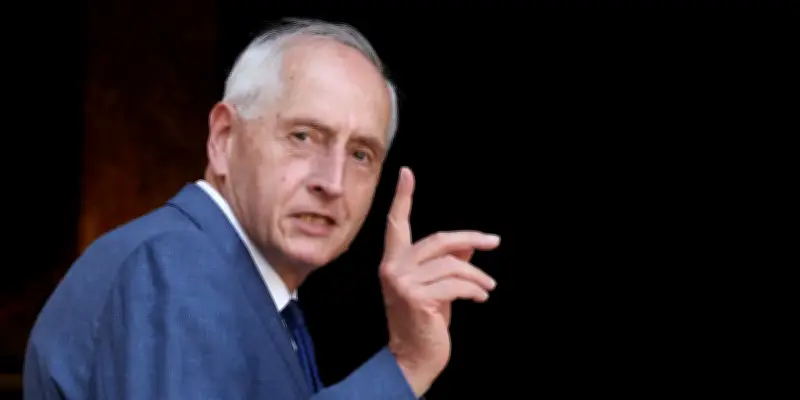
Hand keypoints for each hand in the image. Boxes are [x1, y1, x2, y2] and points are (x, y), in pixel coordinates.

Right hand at [380, 167, 499, 396]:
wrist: (413, 359)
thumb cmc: (424, 323)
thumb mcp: (437, 287)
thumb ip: (448, 263)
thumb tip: (469, 245)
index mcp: (393, 262)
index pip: (397, 224)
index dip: (403, 197)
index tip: (406, 172)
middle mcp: (392, 269)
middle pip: (439, 241)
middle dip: (471, 239)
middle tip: (494, 242)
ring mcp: (402, 283)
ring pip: (453, 264)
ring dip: (477, 276)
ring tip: (488, 286)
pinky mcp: (417, 298)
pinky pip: (457, 284)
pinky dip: (475, 289)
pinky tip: (481, 297)